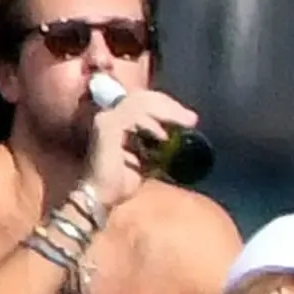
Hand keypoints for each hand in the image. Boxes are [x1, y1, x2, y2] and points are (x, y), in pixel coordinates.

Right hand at [82, 88, 198, 211]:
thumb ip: (159, 144)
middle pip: (144, 97)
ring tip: (184, 124)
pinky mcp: (106, 126)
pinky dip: (149, 123)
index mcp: (121, 117)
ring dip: (166, 112)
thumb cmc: (123, 179)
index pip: (145, 100)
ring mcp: (106, 117)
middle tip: (192, 120)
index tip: (190, 119)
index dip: (168, 105)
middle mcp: (111, 112)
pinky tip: (162, 135)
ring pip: (139, 103)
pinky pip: (130, 116)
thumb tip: (183, 136)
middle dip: (171, 107)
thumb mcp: (149, 158)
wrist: (101, 196)